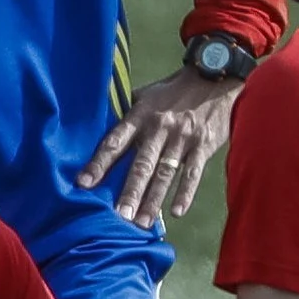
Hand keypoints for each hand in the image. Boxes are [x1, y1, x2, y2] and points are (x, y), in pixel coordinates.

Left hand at [79, 68, 245, 232]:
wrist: (214, 75)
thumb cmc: (174, 90)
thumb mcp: (146, 95)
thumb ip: (125, 114)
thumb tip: (96, 129)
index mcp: (140, 115)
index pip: (115, 142)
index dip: (99, 163)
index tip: (83, 183)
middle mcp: (159, 128)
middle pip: (141, 164)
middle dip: (130, 191)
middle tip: (118, 216)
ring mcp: (182, 137)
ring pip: (165, 173)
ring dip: (154, 200)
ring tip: (142, 223)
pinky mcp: (204, 145)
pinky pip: (193, 173)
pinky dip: (185, 193)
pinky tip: (176, 212)